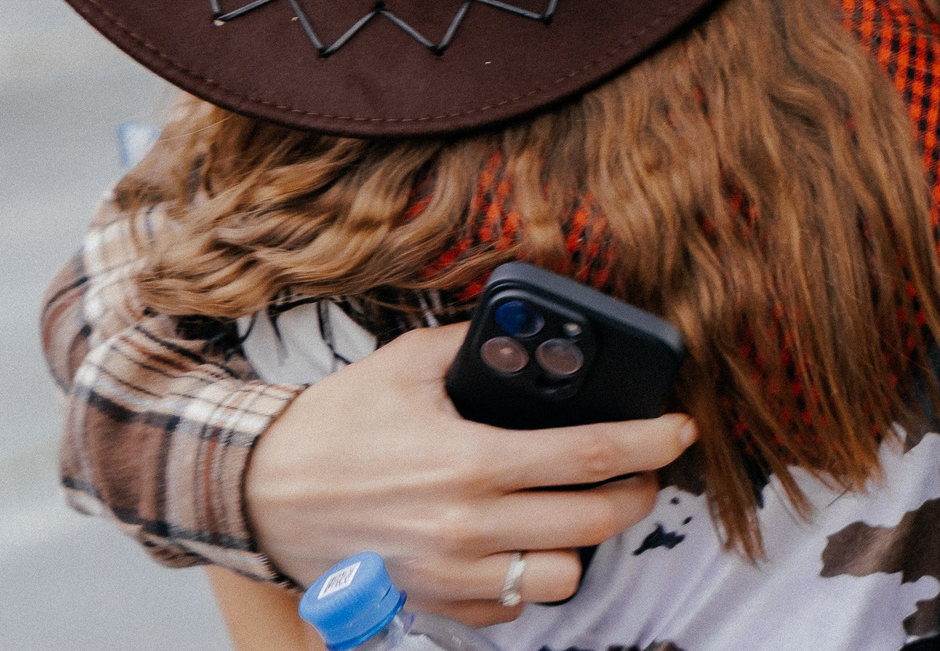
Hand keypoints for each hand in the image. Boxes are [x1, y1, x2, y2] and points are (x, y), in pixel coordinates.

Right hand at [246, 325, 693, 626]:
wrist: (258, 491)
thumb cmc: (334, 424)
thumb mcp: (408, 362)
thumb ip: (478, 344)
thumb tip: (531, 332)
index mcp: (472, 460)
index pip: (591, 455)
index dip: (651, 443)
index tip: (680, 429)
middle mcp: (468, 526)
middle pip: (594, 522)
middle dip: (636, 493)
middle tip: (642, 471)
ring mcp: (450, 574)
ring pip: (560, 577)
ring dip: (581, 545)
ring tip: (579, 511)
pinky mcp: (431, 602)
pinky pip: (509, 607)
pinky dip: (526, 581)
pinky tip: (521, 544)